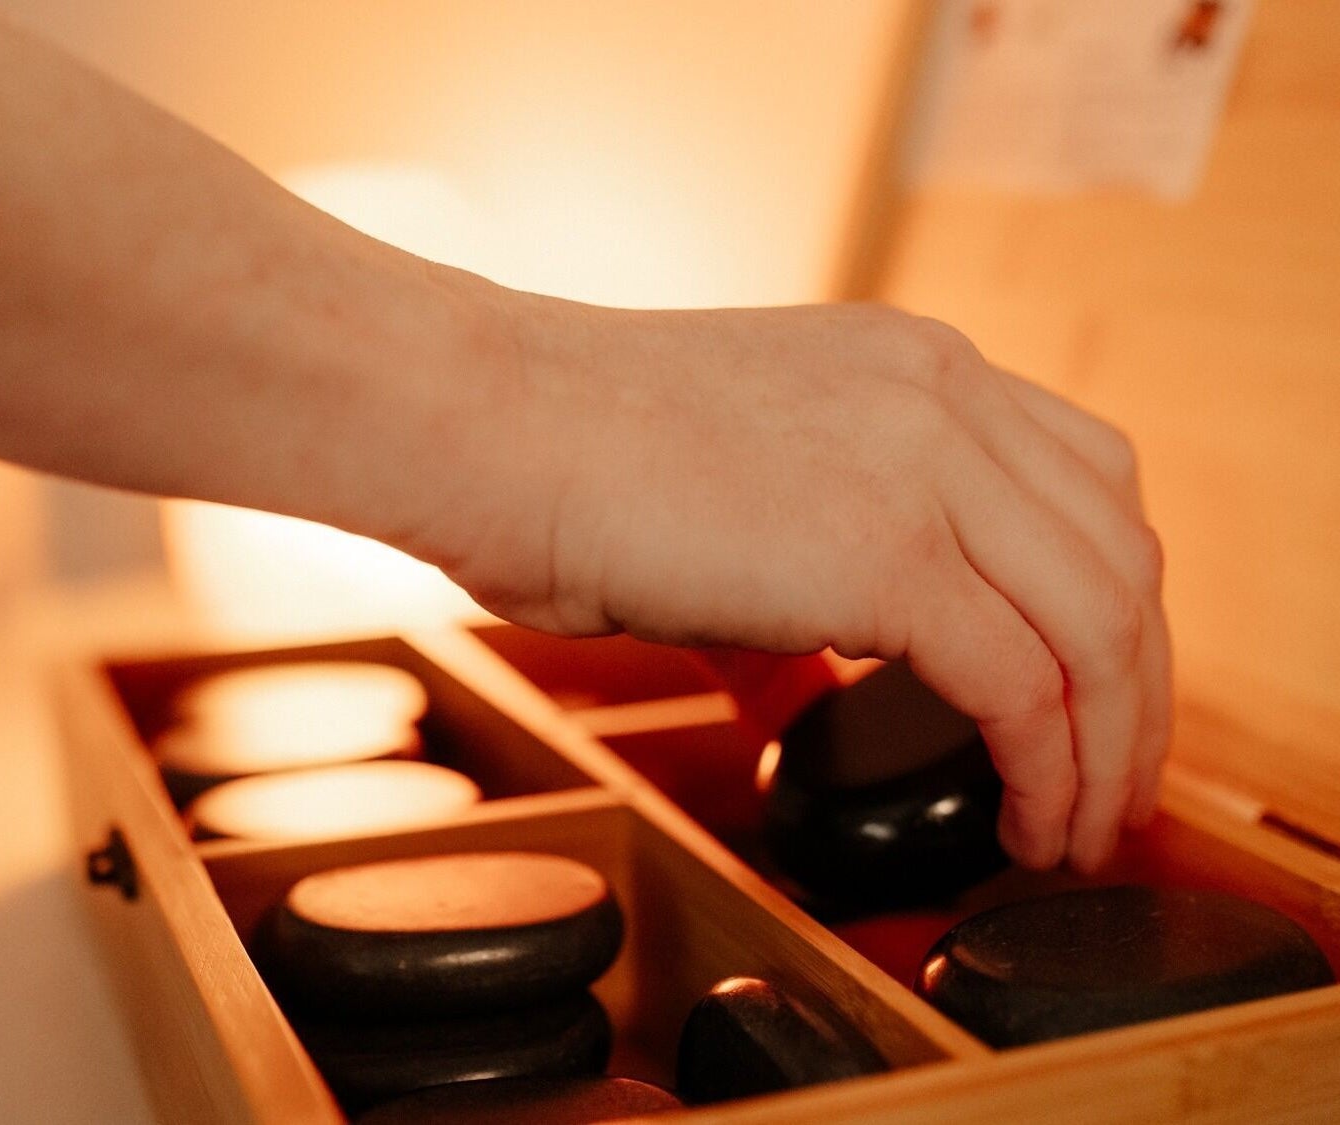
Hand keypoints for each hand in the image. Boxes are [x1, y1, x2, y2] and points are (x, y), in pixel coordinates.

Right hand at [444, 297, 1170, 873]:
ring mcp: (921, 464)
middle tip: (1116, 783)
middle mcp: (943, 396)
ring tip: (1084, 825)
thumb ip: (795, 592)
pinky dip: (1049, 768)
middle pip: (1123, 552)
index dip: (1111, 603)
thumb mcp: (725, 497)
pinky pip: (1024, 681)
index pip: (1088, 483)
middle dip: (1140, 689)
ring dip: (1113, 745)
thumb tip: (805, 689)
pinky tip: (1028, 821)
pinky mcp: (881, 551)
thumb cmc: (565, 453)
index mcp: (915, 369)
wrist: (480, 420)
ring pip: (1100, 623)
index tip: (1094, 693)